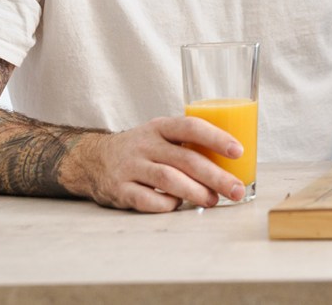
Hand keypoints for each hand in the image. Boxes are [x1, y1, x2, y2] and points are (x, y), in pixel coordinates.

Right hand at [60, 116, 246, 212]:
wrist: (92, 160)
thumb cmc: (141, 149)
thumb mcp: (161, 136)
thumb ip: (188, 144)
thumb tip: (231, 162)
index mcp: (160, 127)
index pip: (191, 126)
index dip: (216, 138)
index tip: (238, 151)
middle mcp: (145, 144)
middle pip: (185, 159)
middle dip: (215, 176)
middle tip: (236, 189)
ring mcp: (130, 167)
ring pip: (168, 180)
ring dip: (196, 192)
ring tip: (214, 200)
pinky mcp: (119, 190)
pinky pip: (147, 200)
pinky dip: (167, 204)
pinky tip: (178, 205)